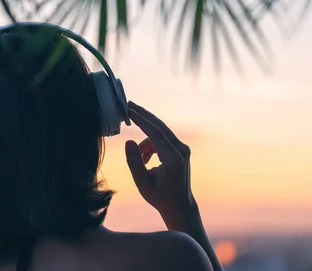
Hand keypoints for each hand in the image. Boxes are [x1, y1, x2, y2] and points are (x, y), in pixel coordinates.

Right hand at [125, 101, 197, 227]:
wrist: (179, 205)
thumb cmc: (160, 197)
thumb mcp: (143, 184)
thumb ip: (134, 162)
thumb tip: (128, 142)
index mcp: (173, 158)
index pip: (156, 133)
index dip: (142, 120)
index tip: (129, 110)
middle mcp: (181, 150)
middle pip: (160, 126)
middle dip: (143, 115)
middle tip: (128, 105)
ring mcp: (183, 149)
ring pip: (159, 134)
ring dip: (145, 142)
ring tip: (139, 161)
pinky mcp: (181, 149)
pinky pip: (162, 140)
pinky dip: (151, 146)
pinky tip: (145, 160)